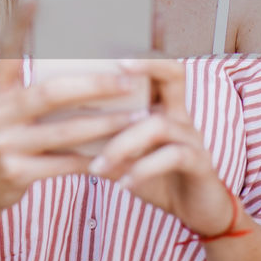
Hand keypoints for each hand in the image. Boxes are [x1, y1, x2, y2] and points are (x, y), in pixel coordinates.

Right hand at [0, 0, 144, 218]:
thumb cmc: (13, 137)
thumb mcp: (14, 109)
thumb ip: (43, 88)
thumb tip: (97, 60)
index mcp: (0, 90)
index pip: (8, 49)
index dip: (19, 23)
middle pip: (51, 93)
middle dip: (95, 86)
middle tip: (129, 80)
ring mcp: (5, 144)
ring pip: (65, 132)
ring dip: (106, 125)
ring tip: (138, 118)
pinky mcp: (16, 173)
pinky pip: (65, 164)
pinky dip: (95, 159)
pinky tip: (121, 154)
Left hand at [88, 57, 237, 236]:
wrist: (197, 212)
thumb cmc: (157, 179)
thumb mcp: (126, 159)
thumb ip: (102, 143)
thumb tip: (59, 134)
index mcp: (162, 108)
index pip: (155, 68)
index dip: (139, 55)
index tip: (106, 49)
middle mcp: (180, 116)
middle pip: (175, 73)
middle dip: (148, 64)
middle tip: (118, 68)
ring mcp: (193, 138)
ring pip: (159, 124)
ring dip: (123, 144)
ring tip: (98, 166)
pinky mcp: (201, 163)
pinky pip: (173, 156)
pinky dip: (144, 168)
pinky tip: (124, 182)